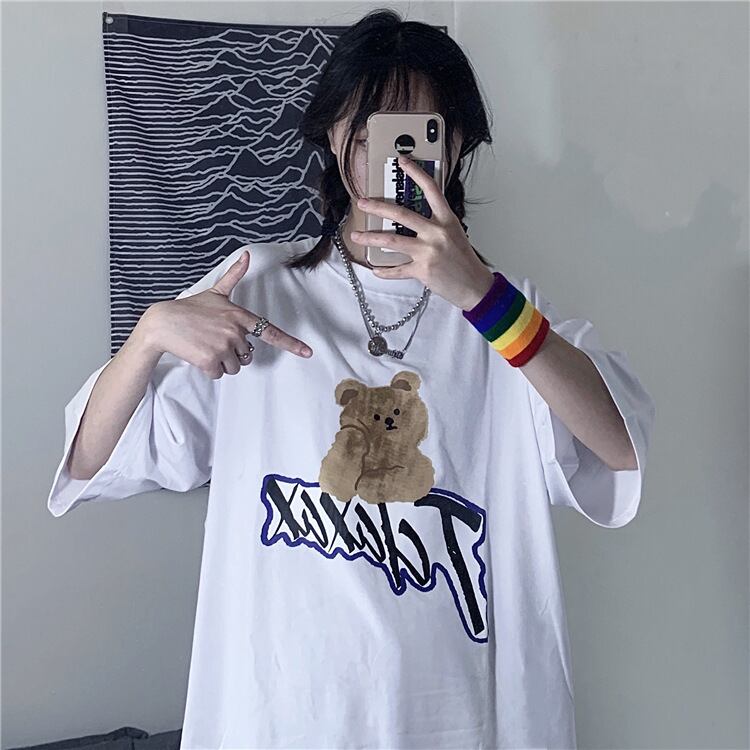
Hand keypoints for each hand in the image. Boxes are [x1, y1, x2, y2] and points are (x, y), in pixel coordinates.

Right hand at [138, 250, 312, 378]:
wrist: (162, 323)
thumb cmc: (189, 309)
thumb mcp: (215, 293)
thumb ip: (234, 276)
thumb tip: (247, 254)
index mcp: (240, 316)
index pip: (270, 332)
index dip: (291, 344)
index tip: (308, 352)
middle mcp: (235, 331)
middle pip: (247, 356)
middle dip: (233, 353)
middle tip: (214, 341)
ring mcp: (223, 346)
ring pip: (234, 367)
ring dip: (221, 363)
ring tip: (205, 346)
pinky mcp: (210, 360)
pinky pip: (219, 374)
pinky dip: (209, 369)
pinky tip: (198, 354)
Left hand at [349, 155, 494, 309]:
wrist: (474, 286)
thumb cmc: (464, 261)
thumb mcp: (454, 234)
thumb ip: (436, 223)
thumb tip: (413, 217)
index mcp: (447, 220)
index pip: (431, 190)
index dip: (416, 173)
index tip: (402, 161)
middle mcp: (436, 233)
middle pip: (402, 214)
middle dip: (378, 207)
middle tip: (362, 203)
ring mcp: (428, 251)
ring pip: (392, 241)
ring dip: (370, 238)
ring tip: (356, 236)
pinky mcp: (422, 270)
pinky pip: (397, 270)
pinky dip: (384, 271)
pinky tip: (376, 269)